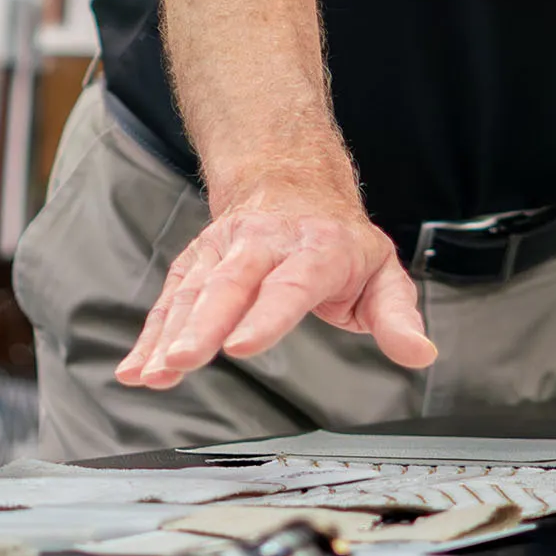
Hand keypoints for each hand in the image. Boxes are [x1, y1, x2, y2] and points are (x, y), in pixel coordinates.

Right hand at [114, 193, 433, 391]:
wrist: (290, 180)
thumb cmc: (338, 240)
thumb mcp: (382, 271)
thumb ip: (397, 315)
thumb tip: (420, 353)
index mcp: (314, 249)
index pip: (287, 286)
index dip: (263, 318)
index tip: (239, 348)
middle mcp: (263, 244)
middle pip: (227, 285)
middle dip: (200, 326)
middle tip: (179, 363)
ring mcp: (224, 250)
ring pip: (192, 291)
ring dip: (167, 335)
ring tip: (150, 374)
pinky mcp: (198, 261)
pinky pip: (171, 299)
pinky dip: (150, 334)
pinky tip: (135, 368)